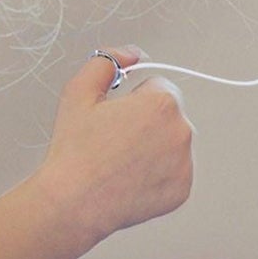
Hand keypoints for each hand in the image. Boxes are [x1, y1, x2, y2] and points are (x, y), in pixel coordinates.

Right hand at [40, 46, 193, 247]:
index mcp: (163, 103)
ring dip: (154, 146)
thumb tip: (131, 54)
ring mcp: (185, 163)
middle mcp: (182, 131)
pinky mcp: (183, 189)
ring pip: (172, 143)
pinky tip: (130, 179)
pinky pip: (174, 171)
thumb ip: (108, 62)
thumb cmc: (75, 151)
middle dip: (146, 122)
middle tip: (115, 140)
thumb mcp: (79, 92)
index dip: (132, 100)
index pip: (157, 87)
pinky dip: (157, 174)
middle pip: (168, 114)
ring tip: (121, 162)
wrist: (72, 204)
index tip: (116, 117)